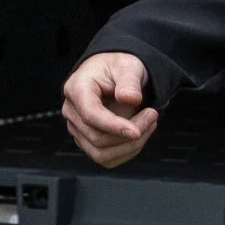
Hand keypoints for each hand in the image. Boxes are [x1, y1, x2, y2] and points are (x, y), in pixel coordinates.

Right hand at [62, 52, 157, 168]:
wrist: (112, 75)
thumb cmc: (116, 69)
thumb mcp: (127, 66)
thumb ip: (129, 81)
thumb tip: (130, 98)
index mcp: (77, 88)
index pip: (91, 115)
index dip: (114, 127)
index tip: (137, 131)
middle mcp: (72, 111)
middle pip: (97, 138)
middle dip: (130, 135)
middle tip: (152, 116)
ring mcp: (77, 128)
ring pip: (101, 153)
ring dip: (130, 146)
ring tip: (148, 125)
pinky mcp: (86, 141)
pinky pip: (106, 158)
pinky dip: (126, 152)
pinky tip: (138, 136)